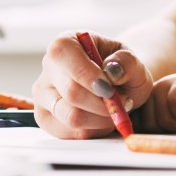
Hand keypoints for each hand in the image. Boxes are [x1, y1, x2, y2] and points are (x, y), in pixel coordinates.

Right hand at [32, 30, 153, 138]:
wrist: (119, 86)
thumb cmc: (122, 70)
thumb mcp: (132, 60)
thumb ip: (127, 61)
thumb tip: (111, 71)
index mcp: (66, 42)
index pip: (64, 54)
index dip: (87, 74)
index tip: (110, 89)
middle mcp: (48, 67)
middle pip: (70, 92)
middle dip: (103, 103)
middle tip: (123, 102)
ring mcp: (43, 94)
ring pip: (70, 116)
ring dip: (100, 119)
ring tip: (114, 110)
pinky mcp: (45, 118)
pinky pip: (68, 133)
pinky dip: (93, 130)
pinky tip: (102, 120)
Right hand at [132, 74, 175, 132]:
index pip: (175, 99)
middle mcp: (161, 86)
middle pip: (161, 116)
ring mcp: (149, 97)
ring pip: (149, 123)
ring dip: (163, 130)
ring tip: (174, 124)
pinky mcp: (140, 108)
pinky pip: (139, 125)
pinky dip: (151, 131)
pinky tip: (162, 127)